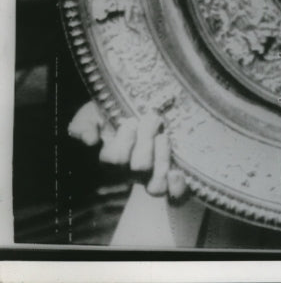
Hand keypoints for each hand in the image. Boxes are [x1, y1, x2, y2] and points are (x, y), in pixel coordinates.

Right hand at [68, 102, 187, 199]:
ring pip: (156, 184)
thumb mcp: (92, 114)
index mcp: (112, 158)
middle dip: (147, 140)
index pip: (115, 159)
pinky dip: (176, 187)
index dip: (124, 143)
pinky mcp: (169, 179)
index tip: (131, 121)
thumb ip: (82, 125)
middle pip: (140, 166)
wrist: (137, 107)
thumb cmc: (111, 112)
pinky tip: (176, 173)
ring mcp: (150, 176)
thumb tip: (90, 139)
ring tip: (163, 135)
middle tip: (151, 119)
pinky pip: (174, 194)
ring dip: (163, 156)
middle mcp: (130, 171)